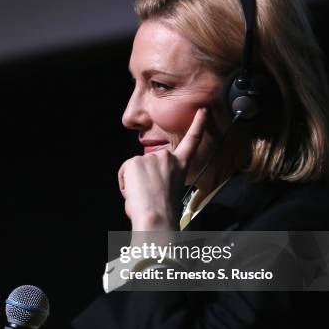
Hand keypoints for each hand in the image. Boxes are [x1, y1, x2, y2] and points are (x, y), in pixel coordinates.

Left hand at [118, 108, 206, 230]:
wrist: (156, 217)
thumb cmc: (165, 212)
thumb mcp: (171, 191)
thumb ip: (164, 179)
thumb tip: (151, 183)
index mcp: (180, 166)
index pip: (191, 141)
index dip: (198, 125)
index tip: (202, 110)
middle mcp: (167, 157)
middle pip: (151, 163)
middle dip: (146, 177)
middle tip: (150, 195)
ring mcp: (150, 158)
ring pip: (137, 169)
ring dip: (136, 182)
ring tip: (144, 197)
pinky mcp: (134, 161)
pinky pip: (125, 173)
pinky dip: (126, 184)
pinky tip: (135, 193)